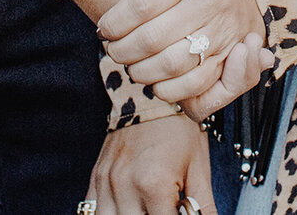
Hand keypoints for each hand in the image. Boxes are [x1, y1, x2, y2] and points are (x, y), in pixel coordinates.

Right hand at [90, 114, 215, 214]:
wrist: (148, 94)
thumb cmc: (176, 128)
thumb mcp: (198, 167)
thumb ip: (203, 206)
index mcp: (154, 185)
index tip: (180, 213)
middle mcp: (125, 186)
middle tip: (166, 209)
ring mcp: (106, 183)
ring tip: (147, 209)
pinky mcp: (96, 178)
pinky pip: (93, 209)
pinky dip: (110, 213)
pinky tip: (128, 208)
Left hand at [101, 0, 270, 114]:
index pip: (143, 2)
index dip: (116, 21)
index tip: (104, 27)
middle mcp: (209, 4)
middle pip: (152, 38)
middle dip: (123, 51)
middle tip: (113, 50)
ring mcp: (221, 33)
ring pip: (170, 64)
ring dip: (142, 72)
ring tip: (130, 67)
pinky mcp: (228, 60)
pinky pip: (193, 85)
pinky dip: (167, 89)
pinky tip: (155, 83)